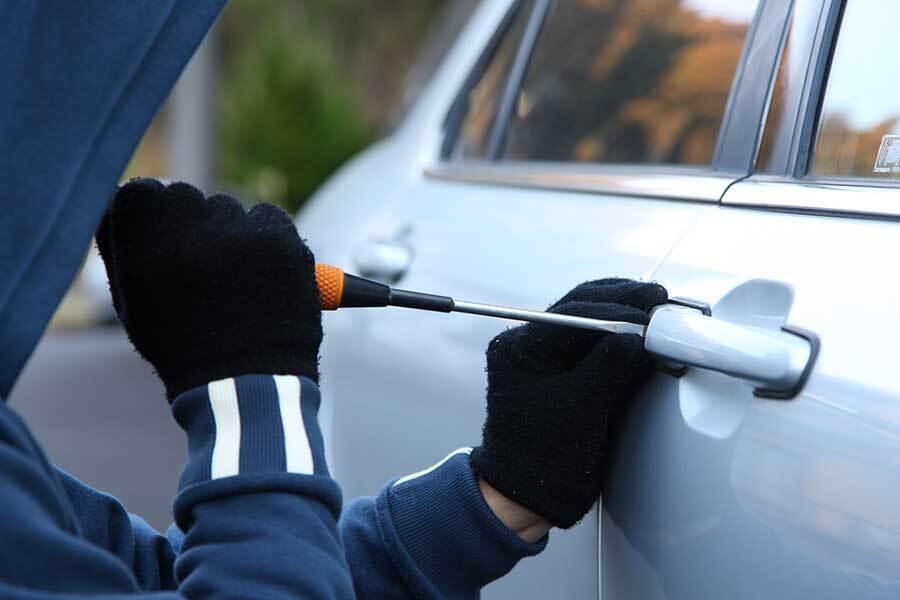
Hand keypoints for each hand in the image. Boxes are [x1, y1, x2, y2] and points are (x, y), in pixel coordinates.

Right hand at [96, 179, 321, 398]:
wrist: (244, 384)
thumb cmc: (181, 346)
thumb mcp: (133, 301)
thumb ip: (124, 247)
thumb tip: (127, 202)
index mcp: (143, 237)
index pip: (140, 193)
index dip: (152, 220)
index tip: (164, 246)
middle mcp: (189, 223)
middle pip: (186, 198)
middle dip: (192, 226)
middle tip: (205, 274)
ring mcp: (238, 228)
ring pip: (230, 209)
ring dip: (232, 235)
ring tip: (236, 286)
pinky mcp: (280, 237)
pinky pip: (269, 218)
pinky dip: (269, 239)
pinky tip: (264, 279)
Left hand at [469, 279, 667, 527]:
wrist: (528, 497)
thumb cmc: (540, 459)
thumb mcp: (579, 409)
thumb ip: (609, 367)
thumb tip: (639, 337)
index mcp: (518, 349)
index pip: (572, 313)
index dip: (616, 309)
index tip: (650, 311)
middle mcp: (530, 346)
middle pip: (581, 308)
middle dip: (623, 304)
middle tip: (659, 299)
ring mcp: (548, 358)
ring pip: (590, 321)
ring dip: (625, 315)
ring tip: (658, 312)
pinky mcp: (567, 373)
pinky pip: (596, 344)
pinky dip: (623, 339)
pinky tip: (645, 335)